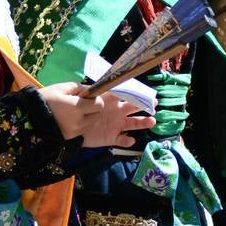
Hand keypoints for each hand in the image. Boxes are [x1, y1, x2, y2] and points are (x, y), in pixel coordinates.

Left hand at [39, 82, 155, 147]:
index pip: (128, 96)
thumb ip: (98, 93)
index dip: (137, 94)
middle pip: (134, 109)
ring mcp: (116, 125)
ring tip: (152, 122)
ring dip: (143, 123)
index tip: (146, 92)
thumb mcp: (88, 98)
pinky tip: (131, 140)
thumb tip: (108, 84)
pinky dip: (127, 141)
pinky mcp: (112, 138)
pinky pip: (122, 140)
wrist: (71, 126)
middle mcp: (118, 112)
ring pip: (133, 124)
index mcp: (113, 101)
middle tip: (154, 104)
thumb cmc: (81, 109)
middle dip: (145, 106)